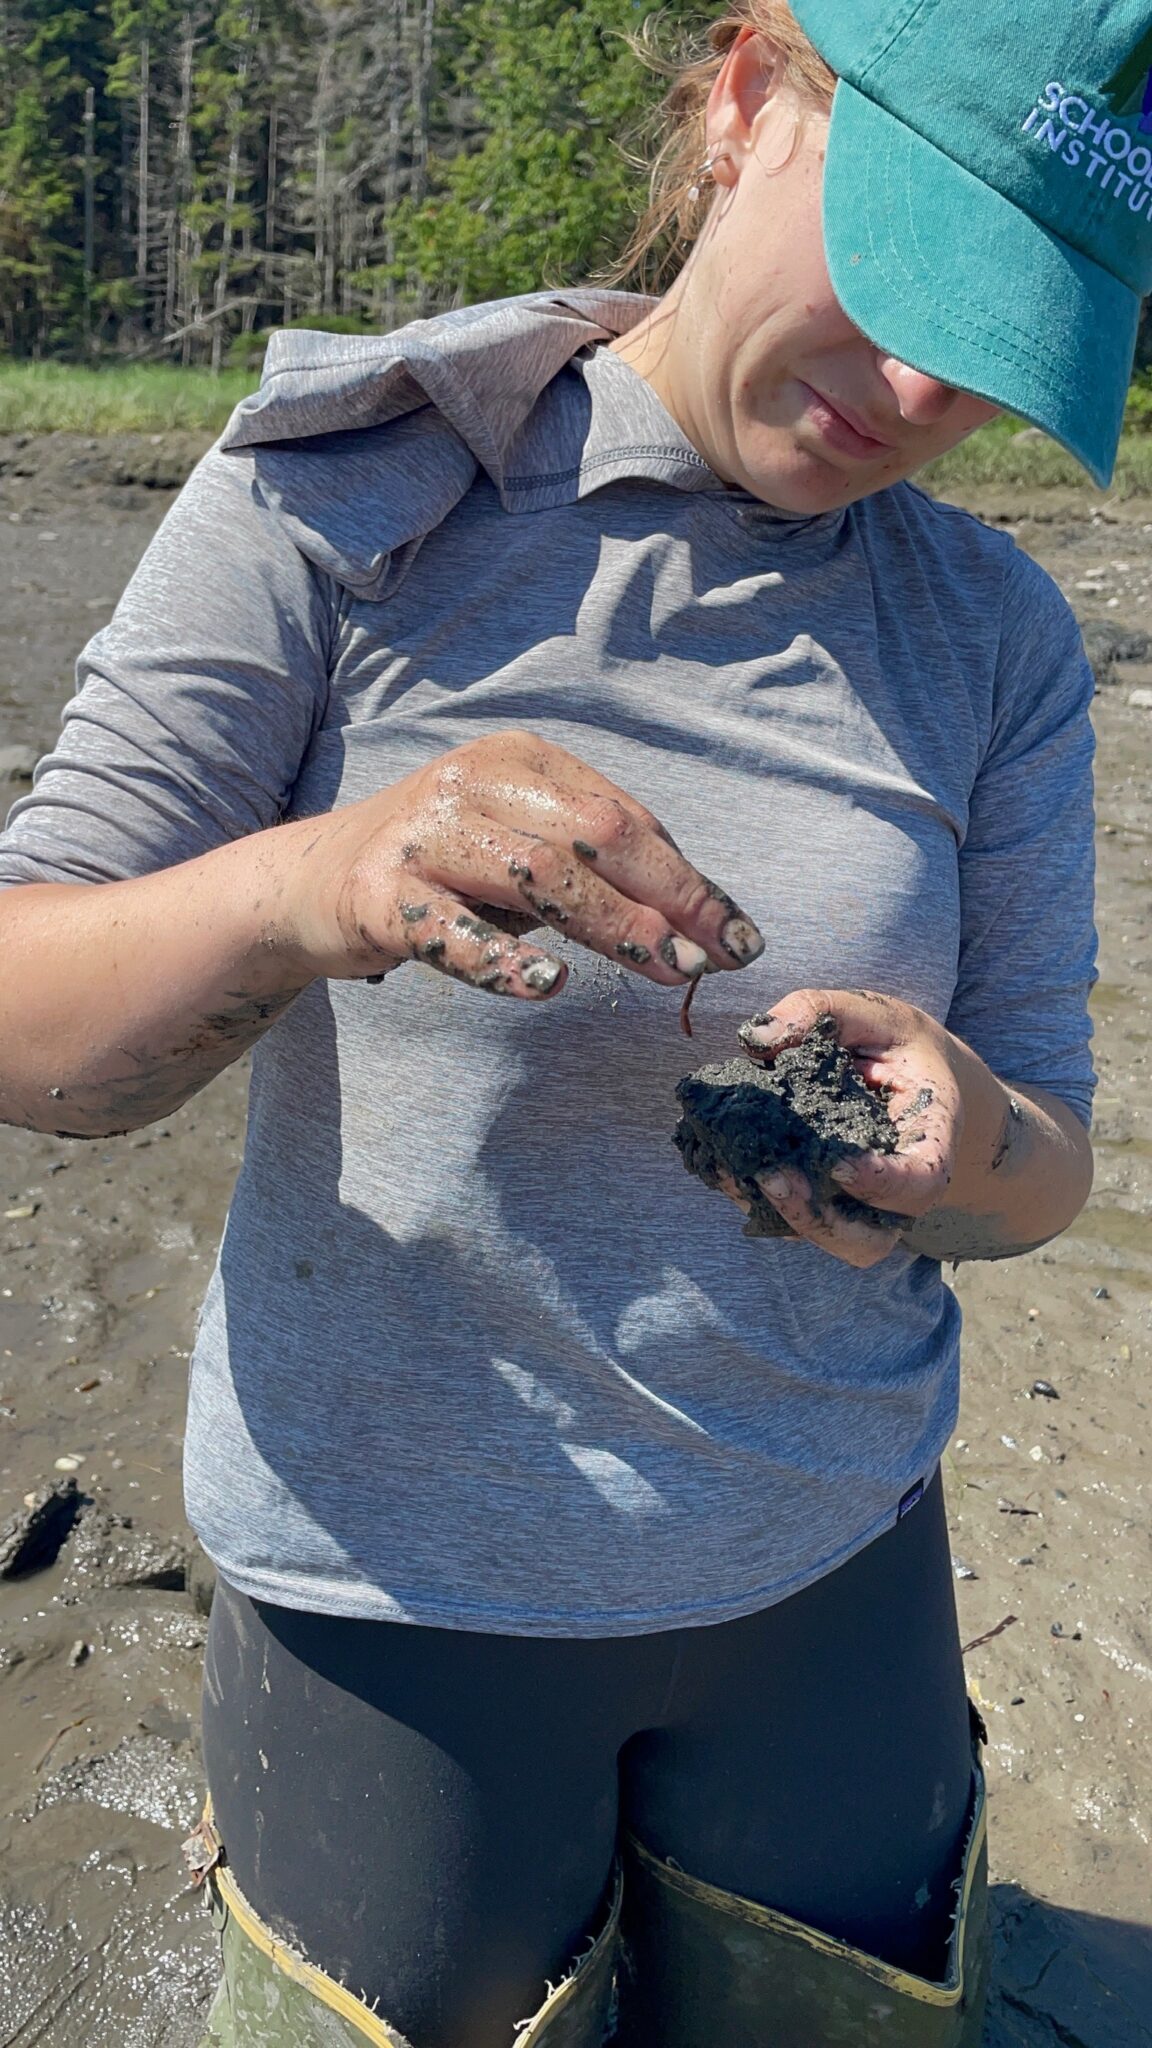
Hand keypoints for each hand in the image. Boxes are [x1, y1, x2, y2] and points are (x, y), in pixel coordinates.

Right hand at [281, 730, 763, 1001]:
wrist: (308, 884)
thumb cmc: (440, 869)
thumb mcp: (517, 843)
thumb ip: (592, 866)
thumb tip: (697, 922)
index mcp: (518, 759)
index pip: (624, 817)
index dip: (688, 880)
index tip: (739, 935)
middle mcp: (471, 783)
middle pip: (594, 838)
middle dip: (667, 901)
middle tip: (716, 959)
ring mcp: (424, 837)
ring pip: (539, 876)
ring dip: (613, 927)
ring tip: (666, 969)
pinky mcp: (381, 897)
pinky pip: (453, 932)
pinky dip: (503, 961)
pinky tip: (548, 985)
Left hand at [730, 988, 1005, 1268]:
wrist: (911, 1074)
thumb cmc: (895, 1044)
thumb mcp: (872, 1011)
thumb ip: (819, 1013)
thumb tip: (756, 1039)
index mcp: (930, 1141)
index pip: (921, 1183)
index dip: (883, 1185)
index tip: (838, 1165)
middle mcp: (898, 1190)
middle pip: (870, 1241)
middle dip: (819, 1222)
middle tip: (773, 1179)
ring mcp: (859, 1205)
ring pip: (825, 1240)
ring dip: (775, 1215)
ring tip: (730, 1170)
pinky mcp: (819, 1200)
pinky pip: (788, 1220)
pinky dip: (750, 1196)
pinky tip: (716, 1160)